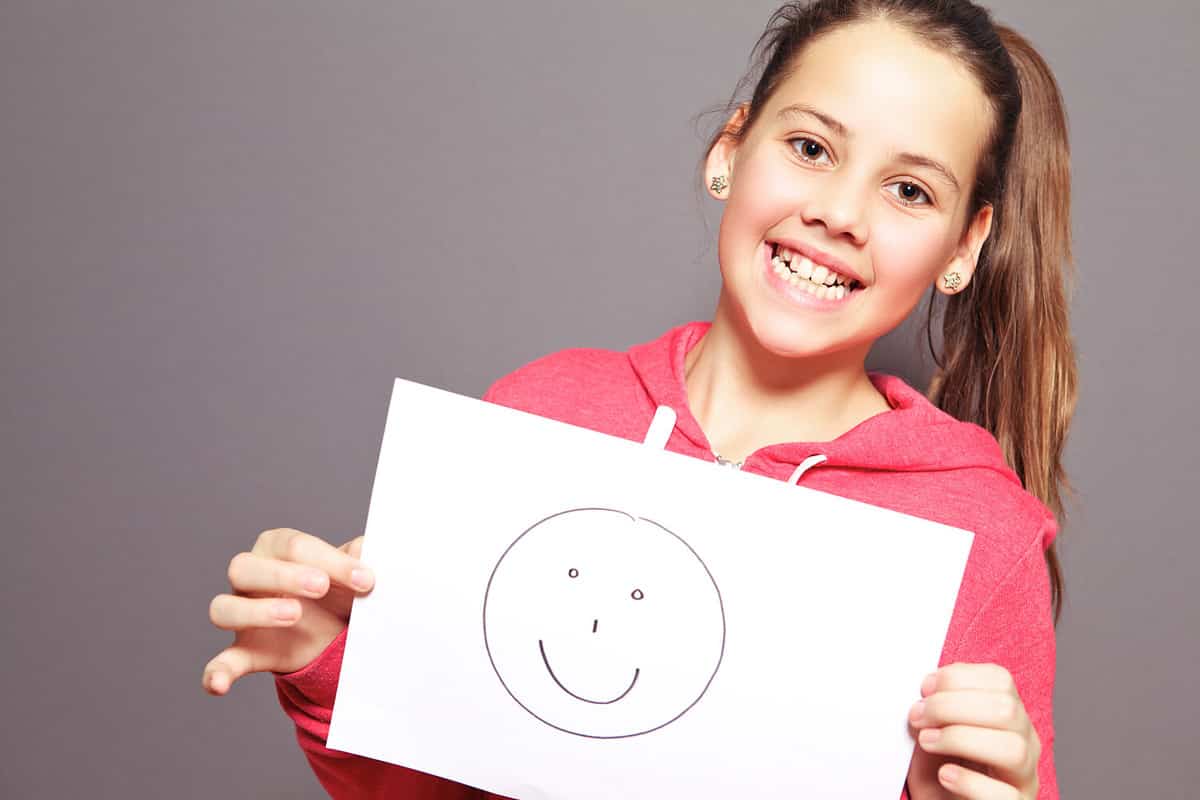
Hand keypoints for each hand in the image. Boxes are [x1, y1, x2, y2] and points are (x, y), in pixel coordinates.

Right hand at [202, 528, 374, 694]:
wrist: (334, 629)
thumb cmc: (337, 588)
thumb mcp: (352, 571)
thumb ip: (359, 557)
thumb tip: (363, 548)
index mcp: (277, 547)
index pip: (292, 545)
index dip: (328, 560)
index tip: (363, 578)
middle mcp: (250, 577)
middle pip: (244, 567)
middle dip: (284, 576)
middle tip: (322, 586)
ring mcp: (242, 614)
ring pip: (225, 608)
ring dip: (256, 612)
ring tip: (294, 615)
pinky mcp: (245, 651)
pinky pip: (221, 662)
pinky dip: (217, 673)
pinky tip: (219, 685)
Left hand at [906, 663, 1040, 798]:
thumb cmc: (940, 767)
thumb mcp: (934, 730)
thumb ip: (935, 706)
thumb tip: (928, 688)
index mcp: (1008, 715)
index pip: (1000, 680)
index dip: (958, 678)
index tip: (924, 690)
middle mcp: (1025, 742)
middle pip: (1006, 710)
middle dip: (952, 707)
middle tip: (918, 718)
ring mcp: (1024, 777)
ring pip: (1014, 749)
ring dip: (960, 739)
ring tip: (927, 742)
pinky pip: (1005, 795)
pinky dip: (969, 781)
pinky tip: (945, 775)